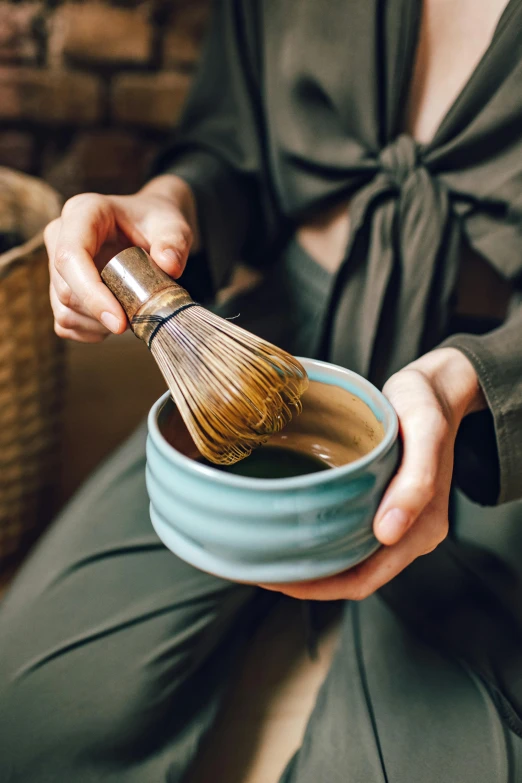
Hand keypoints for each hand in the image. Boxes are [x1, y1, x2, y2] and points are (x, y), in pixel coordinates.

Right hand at [45, 174, 198, 342]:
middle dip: (101, 315)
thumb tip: (170, 265)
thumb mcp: (173, 225)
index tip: (120, 322)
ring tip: (130, 315)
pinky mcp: (59, 287)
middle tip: (137, 320)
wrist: (150, 226)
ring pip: (63, 310)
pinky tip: (116, 320)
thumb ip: (175, 241)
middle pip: (65, 290)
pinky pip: (65, 323)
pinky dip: (91, 331)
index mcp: (82, 212)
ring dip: (98, 325)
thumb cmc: (157, 221)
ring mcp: (55, 263)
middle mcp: (60, 235)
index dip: (91, 294)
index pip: (70, 257)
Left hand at [260, 347, 485, 600]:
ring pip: (345, 558)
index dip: (319, 588)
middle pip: (349, 576)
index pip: (364, 580)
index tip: (277, 580)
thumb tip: (388, 532)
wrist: (434, 388)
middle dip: (304, 580)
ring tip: (264, 553)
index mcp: (422, 528)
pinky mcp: (378, 502)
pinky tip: (289, 526)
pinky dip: (317, 538)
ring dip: (307, 563)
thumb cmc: (427, 405)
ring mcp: (392, 519)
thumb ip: (416, 482)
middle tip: (256, 567)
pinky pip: (345, 533)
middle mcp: (407, 532)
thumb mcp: (425, 432)